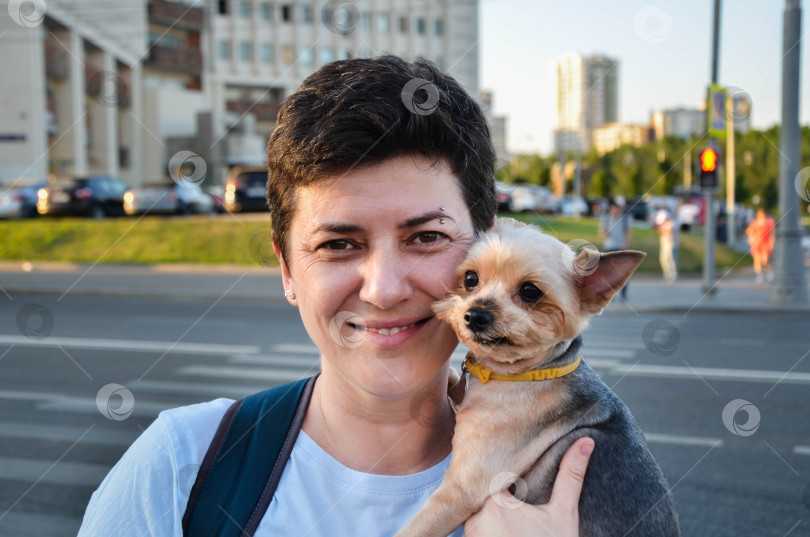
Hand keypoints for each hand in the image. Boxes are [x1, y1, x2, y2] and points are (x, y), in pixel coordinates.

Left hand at [464, 437, 593, 536]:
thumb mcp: (564, 514)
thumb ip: (571, 475)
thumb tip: (586, 441)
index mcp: (496, 503)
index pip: (490, 474)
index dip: (500, 472)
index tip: (513, 476)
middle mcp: (476, 520)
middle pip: (478, 493)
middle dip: (492, 492)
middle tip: (513, 498)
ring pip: (472, 511)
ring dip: (484, 510)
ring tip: (509, 519)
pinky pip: (472, 531)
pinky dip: (483, 528)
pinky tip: (504, 532)